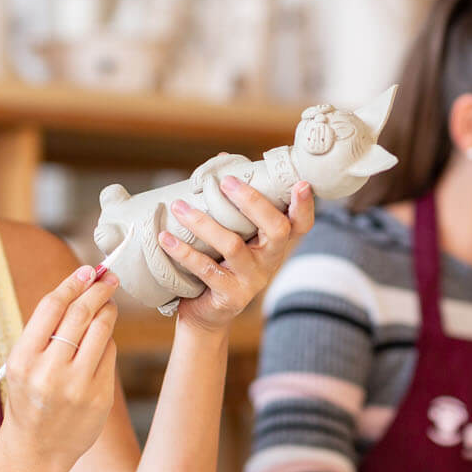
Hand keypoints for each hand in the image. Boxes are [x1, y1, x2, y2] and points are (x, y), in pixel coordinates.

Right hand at [0, 265, 118, 471]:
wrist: (36, 449)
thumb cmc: (29, 396)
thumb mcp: (23, 363)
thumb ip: (46, 329)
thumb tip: (80, 285)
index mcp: (23, 359)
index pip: (52, 307)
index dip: (72, 283)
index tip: (88, 270)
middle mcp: (49, 371)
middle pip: (81, 314)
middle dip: (98, 290)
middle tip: (109, 277)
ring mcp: (77, 386)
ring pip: (101, 330)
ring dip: (108, 310)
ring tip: (107, 303)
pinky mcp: (99, 397)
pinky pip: (110, 354)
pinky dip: (107, 340)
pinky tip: (102, 339)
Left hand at [157, 176, 314, 332]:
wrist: (207, 313)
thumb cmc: (220, 263)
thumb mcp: (233, 234)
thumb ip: (232, 202)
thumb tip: (222, 159)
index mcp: (274, 244)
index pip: (301, 224)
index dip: (305, 205)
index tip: (301, 184)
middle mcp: (269, 261)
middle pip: (276, 229)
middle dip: (253, 202)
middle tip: (225, 182)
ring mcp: (251, 280)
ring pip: (232, 246)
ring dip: (203, 222)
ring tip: (179, 206)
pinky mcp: (229, 296)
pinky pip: (205, 269)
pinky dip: (183, 252)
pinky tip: (166, 237)